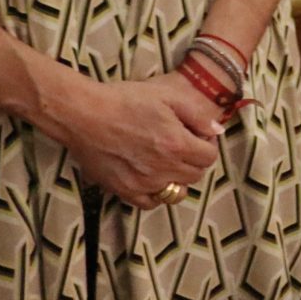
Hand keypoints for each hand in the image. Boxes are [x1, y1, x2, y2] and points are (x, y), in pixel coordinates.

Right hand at [38, 74, 221, 210]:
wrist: (84, 115)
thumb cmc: (125, 101)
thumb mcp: (168, 96)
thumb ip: (198, 115)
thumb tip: (216, 131)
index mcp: (176, 145)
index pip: (209, 157)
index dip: (207, 144)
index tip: (197, 134)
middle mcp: (162, 169)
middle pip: (195, 175)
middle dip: (195, 160)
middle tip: (182, 144)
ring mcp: (142, 184)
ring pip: (175, 192)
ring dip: (178, 178)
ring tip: (167, 161)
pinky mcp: (123, 191)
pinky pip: (150, 203)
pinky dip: (156, 193)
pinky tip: (150, 176)